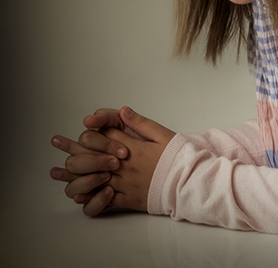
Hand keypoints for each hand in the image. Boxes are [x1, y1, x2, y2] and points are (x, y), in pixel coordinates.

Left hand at [50, 106, 175, 215]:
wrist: (188, 183)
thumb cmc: (178, 158)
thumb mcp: (163, 135)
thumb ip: (141, 124)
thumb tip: (123, 111)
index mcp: (133, 149)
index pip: (105, 137)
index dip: (91, 130)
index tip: (80, 126)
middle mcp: (124, 167)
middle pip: (92, 157)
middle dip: (72, 148)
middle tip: (57, 141)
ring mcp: (123, 184)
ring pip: (92, 179)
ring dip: (72, 174)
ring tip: (56, 171)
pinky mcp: (127, 200)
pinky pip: (102, 200)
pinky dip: (88, 197)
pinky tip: (76, 194)